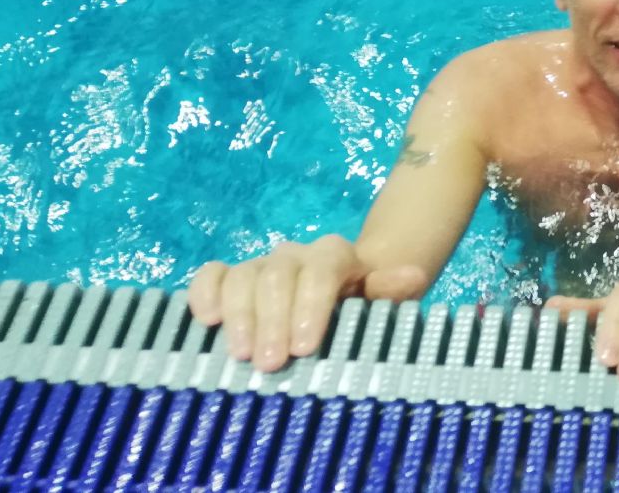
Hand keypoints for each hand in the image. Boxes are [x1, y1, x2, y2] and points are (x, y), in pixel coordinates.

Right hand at [187, 234, 428, 371]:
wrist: (348, 287)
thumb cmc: (365, 301)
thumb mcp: (384, 299)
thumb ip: (391, 289)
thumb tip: (412, 275)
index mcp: (336, 256)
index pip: (321, 271)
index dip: (310, 307)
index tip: (303, 348)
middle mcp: (296, 254)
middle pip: (277, 276)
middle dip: (272, 321)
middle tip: (270, 364)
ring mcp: (263, 264)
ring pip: (244, 276)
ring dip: (240, 316)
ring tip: (240, 355)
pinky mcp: (234, 276)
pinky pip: (213, 274)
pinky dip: (206, 293)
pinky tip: (207, 321)